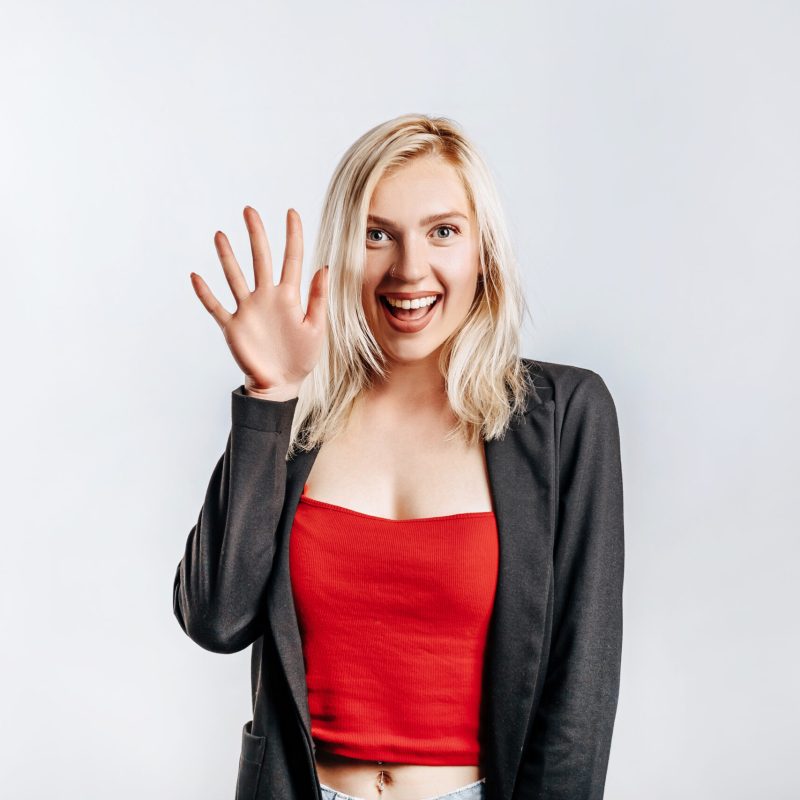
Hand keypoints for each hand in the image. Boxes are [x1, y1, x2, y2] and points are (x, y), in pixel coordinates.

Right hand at [190, 206, 327, 393]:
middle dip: (256, 235)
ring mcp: (248, 310)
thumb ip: (319, 298)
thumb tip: (324, 267)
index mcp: (289, 297)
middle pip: (261, 259)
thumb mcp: (316, 328)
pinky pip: (216, 307)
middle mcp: (266, 297)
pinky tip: (196, 276)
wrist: (282, 384)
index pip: (292, 259)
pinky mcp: (233, 327)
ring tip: (220, 235)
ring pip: (235, 277)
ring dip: (227, 257)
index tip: (292, 213)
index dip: (293, 236)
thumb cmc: (302, 357)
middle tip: (250, 211)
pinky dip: (205, 293)